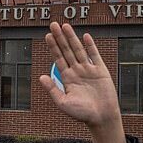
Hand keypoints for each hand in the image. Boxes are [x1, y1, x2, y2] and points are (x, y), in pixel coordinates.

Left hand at [40, 22, 127, 142]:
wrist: (101, 118)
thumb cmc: (82, 114)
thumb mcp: (63, 103)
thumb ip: (52, 90)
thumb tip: (41, 77)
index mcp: (67, 78)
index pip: (58, 58)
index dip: (53, 47)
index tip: (48, 35)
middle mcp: (77, 71)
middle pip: (66, 50)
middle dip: (60, 38)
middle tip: (53, 24)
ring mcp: (89, 70)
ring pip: (79, 50)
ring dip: (72, 38)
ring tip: (65, 26)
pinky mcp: (101, 71)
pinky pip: (95, 56)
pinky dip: (90, 46)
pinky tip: (85, 36)